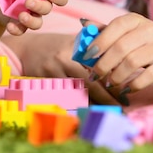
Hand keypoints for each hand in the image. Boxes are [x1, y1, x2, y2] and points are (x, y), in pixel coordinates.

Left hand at [0, 0, 68, 35]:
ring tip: (21, 15)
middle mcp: (41, 4)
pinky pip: (22, 30)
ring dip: (31, 20)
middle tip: (29, 1)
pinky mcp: (21, 25)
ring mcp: (32, 16)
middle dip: (40, 5)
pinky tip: (9, 25)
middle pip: (48, 8)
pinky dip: (16, 29)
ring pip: (38, 22)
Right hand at [4, 33, 118, 105]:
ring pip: (79, 91)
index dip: (113, 80)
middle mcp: (65, 57)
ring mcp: (53, 70)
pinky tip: (91, 109)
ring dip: (95, 103)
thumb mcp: (74, 41)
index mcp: (76, 45)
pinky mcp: (45, 80)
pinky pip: (66, 96)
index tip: (125, 92)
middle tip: (121, 107)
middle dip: (107, 96)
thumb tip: (122, 57)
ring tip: (110, 111)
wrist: (26, 48)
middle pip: (90, 82)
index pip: (99, 65)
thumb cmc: (56, 46)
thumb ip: (95, 47)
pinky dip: (80, 103)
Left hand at [82, 13, 152, 95]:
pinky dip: (135, 84)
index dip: (100, 41)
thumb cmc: (149, 45)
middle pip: (121, 47)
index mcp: (135, 20)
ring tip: (110, 83)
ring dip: (117, 76)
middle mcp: (150, 29)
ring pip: (133, 62)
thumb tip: (84, 24)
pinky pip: (150, 74)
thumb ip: (108, 31)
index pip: (115, 26)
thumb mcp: (130, 34)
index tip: (87, 56)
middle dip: (104, 64)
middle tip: (95, 76)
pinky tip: (126, 89)